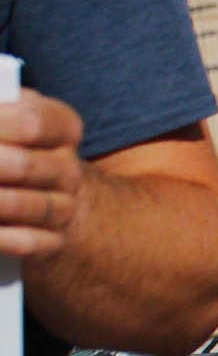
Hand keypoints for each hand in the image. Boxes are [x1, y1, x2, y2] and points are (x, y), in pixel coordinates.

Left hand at [0, 89, 90, 261]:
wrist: (53, 190)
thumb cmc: (17, 143)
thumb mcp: (12, 112)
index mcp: (62, 129)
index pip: (32, 123)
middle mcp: (68, 169)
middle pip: (20, 165)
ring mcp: (64, 207)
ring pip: (18, 205)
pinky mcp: (53, 241)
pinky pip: (24, 243)